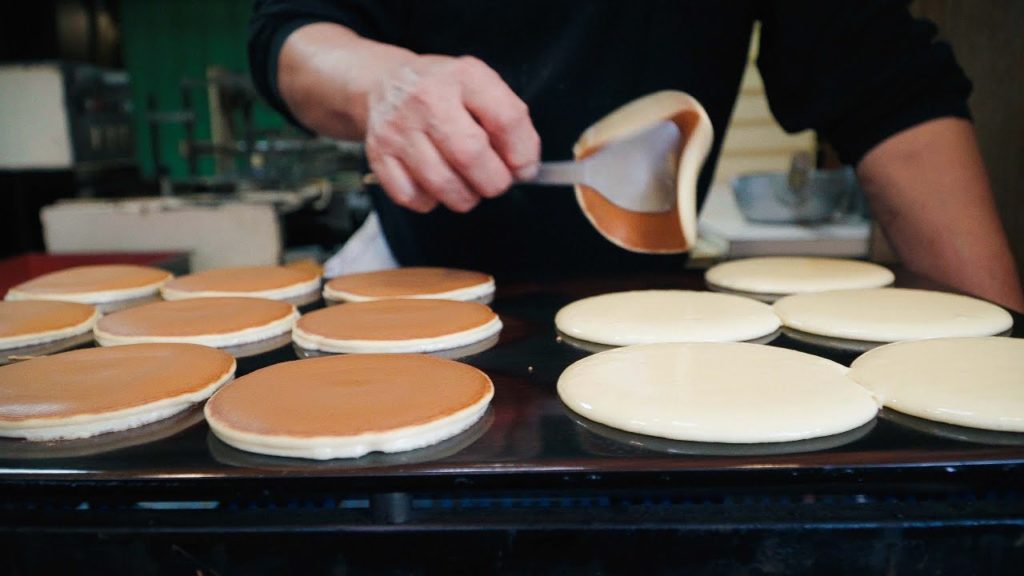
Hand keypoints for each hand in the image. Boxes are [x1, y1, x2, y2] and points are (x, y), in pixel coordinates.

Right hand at [365, 55, 540, 212]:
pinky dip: (431, 201)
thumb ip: (509, 123)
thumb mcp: (481, 88)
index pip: (507, 119)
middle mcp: (427, 98)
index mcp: (464, 76)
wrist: (385, 83)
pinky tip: (434, 184)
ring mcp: (399, 128)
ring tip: (467, 184)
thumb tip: (523, 170)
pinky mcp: (378, 155)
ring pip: (443, 184)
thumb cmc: (444, 92)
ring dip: (465, 196)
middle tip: (494, 181)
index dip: (523, 154)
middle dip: (494, 182)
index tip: (524, 169)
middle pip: (471, 156)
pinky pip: (413, 198)